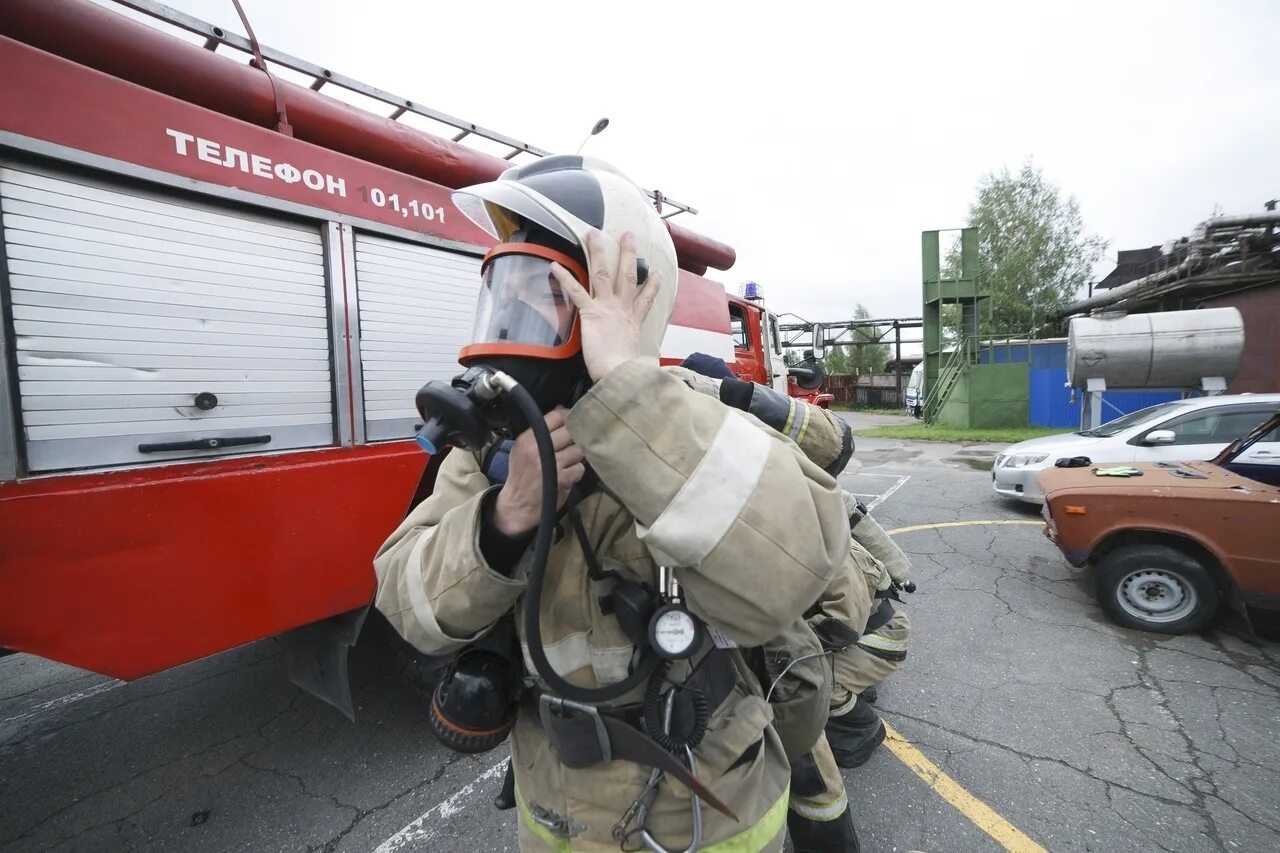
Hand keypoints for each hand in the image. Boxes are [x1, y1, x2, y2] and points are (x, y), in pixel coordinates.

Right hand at [492, 408, 584, 535]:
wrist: (517, 505)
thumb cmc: (522, 475)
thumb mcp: (523, 449)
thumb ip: (542, 431)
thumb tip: (563, 409)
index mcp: (528, 439)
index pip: (556, 416)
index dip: (569, 417)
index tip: (573, 422)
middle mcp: (538, 449)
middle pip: (571, 431)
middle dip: (575, 438)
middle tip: (572, 445)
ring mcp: (551, 464)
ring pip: (578, 449)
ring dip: (577, 456)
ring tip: (568, 462)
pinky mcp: (562, 479)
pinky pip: (580, 468)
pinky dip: (577, 472)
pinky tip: (568, 475)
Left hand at [550, 230, 663, 381]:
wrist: (620, 373)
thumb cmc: (628, 372)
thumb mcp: (638, 361)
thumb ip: (640, 360)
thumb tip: (645, 368)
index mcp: (634, 321)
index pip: (646, 299)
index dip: (653, 285)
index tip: (657, 272)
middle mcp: (622, 309)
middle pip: (627, 275)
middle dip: (628, 254)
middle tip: (628, 236)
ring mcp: (607, 308)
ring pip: (603, 274)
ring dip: (598, 252)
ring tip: (594, 234)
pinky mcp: (591, 313)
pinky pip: (576, 290)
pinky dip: (565, 277)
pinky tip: (555, 265)